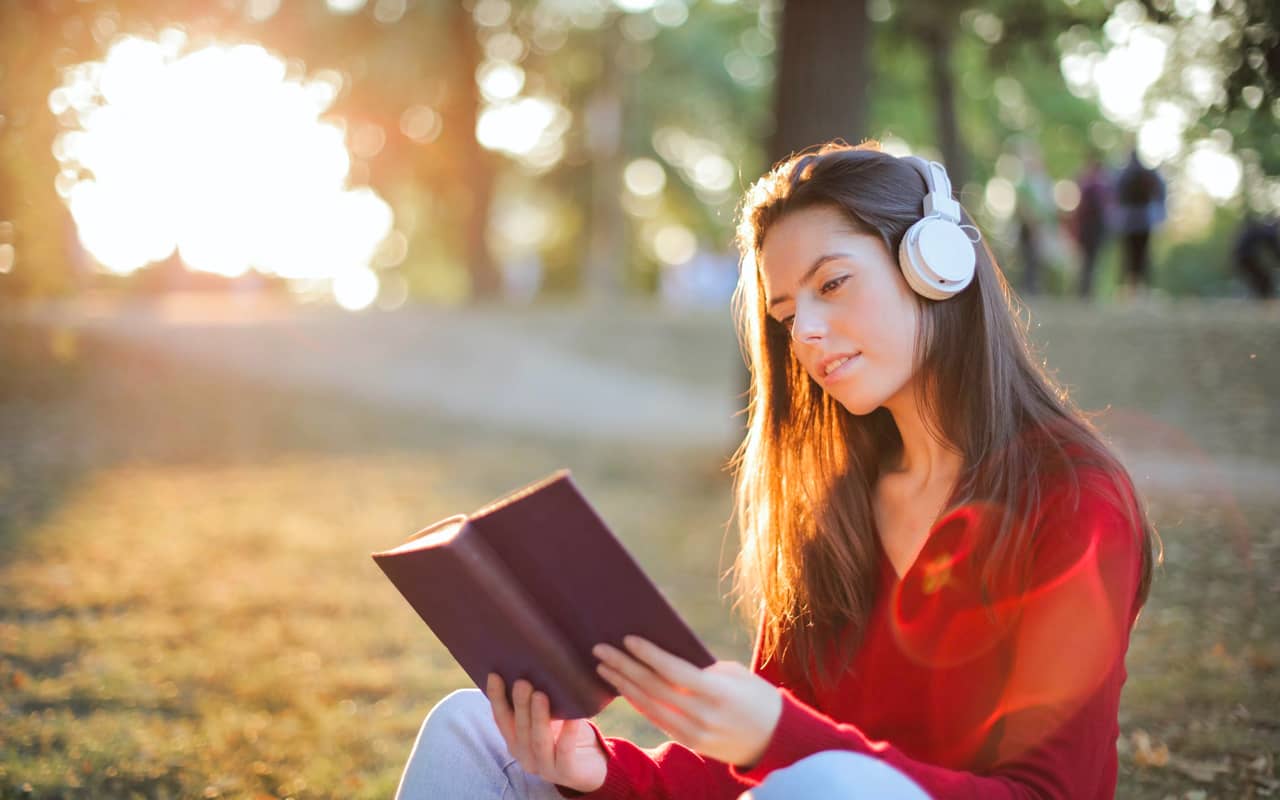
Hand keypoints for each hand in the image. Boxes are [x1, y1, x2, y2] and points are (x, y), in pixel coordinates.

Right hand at [485, 672, 607, 793]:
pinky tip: (573, 717)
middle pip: (520, 729)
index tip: (494, 674)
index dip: (496, 698)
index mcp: (516, 742)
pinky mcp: (566, 772)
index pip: (502, 719)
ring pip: (538, 740)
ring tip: (540, 695)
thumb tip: (533, 666)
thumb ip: (538, 701)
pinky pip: (565, 751)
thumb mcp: (550, 718)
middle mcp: (526, 757)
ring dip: (538, 717)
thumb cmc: (567, 735)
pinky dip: (567, 733)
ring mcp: (545, 767)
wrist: (593, 766)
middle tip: (522, 682)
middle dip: (520, 705)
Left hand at [592, 636, 782, 767]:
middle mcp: (702, 715)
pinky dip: (636, 701)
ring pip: (649, 705)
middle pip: (654, 687)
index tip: (627, 638)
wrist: (774, 739)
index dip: (648, 654)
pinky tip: (622, 687)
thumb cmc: (755, 696)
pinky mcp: (689, 742)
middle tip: (601, 650)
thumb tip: (664, 655)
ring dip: (623, 684)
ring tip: (603, 667)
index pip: (673, 671)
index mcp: (717, 692)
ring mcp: (694, 732)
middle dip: (624, 667)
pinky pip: (656, 719)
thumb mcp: (735, 675)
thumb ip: (701, 668)